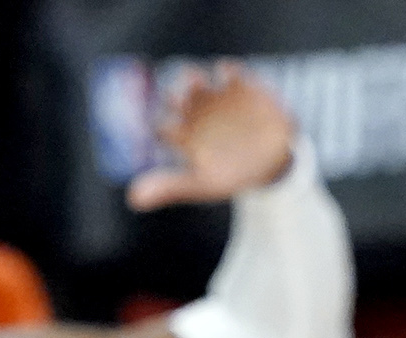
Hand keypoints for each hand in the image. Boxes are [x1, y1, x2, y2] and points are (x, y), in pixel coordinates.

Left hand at [124, 64, 297, 210]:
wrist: (272, 166)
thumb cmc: (232, 176)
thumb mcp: (203, 184)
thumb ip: (170, 187)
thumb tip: (133, 199)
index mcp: (182, 134)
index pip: (159, 125)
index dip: (157, 126)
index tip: (162, 130)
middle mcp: (192, 111)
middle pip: (174, 95)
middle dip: (174, 94)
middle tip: (179, 101)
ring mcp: (213, 96)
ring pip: (196, 78)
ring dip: (193, 78)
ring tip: (196, 82)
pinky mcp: (238, 86)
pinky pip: (229, 71)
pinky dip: (226, 70)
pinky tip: (225, 75)